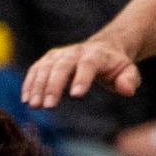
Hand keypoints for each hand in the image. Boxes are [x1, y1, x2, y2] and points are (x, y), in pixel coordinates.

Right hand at [22, 37, 142, 109]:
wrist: (104, 48)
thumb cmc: (116, 65)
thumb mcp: (128, 72)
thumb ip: (129, 80)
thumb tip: (127, 89)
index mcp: (96, 55)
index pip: (88, 64)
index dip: (82, 78)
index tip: (76, 96)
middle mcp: (75, 52)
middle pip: (62, 66)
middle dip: (54, 86)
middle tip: (48, 107)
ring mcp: (60, 54)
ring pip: (46, 67)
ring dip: (37, 86)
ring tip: (33, 105)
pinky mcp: (49, 59)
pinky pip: (36, 69)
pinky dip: (30, 83)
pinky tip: (26, 99)